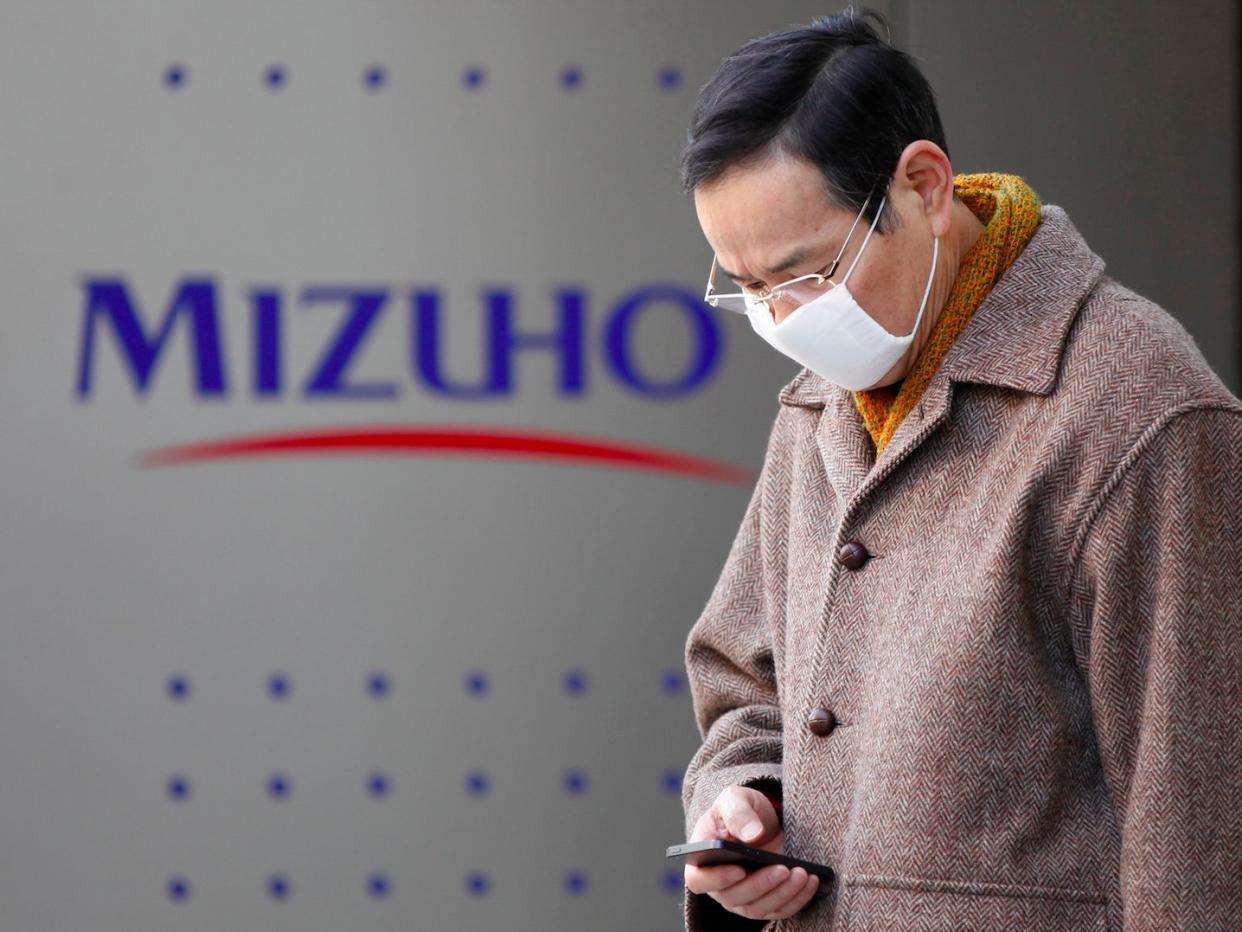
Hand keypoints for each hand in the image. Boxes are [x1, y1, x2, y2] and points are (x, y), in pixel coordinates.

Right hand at [683, 784, 819, 921]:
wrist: (759, 820)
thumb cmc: (738, 809)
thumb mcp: (734, 799)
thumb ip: (737, 812)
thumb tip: (752, 835)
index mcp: (701, 860)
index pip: (698, 880)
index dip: (716, 879)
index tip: (739, 869)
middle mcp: (719, 886)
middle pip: (734, 897)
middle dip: (761, 885)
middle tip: (783, 868)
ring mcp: (742, 898)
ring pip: (758, 908)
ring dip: (782, 893)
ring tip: (802, 873)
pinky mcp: (766, 903)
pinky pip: (780, 909)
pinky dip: (797, 898)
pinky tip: (811, 880)